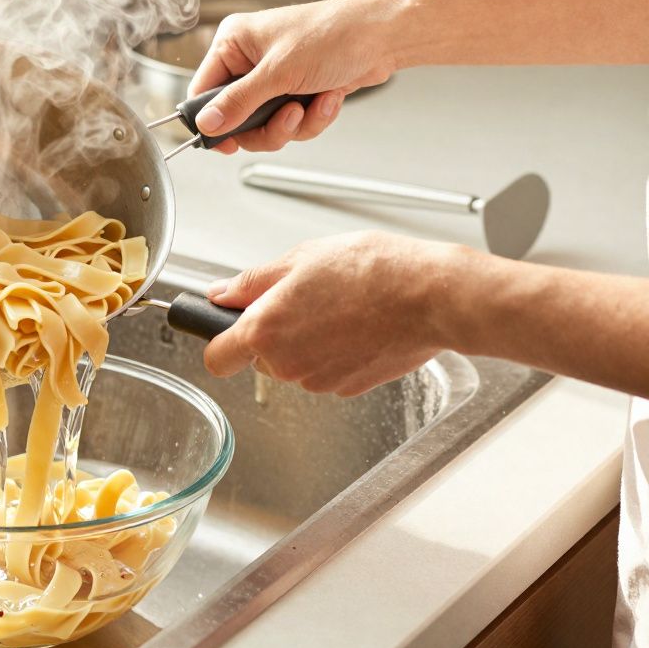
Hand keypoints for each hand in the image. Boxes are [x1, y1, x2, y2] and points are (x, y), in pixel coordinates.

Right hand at [190, 0, 400, 152]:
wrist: (385, 37)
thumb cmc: (335, 34)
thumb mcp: (279, 72)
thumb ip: (239, 102)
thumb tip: (207, 123)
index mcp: (234, 43)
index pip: (203, 91)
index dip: (213, 120)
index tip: (225, 142)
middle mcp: (251, 61)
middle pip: (236, 117)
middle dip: (266, 126)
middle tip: (286, 118)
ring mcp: (275, 79)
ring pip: (266, 126)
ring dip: (293, 124)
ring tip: (311, 104)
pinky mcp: (297, 91)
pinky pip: (292, 124)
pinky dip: (312, 118)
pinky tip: (327, 99)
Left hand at [202, 232, 467, 395]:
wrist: (433, 297)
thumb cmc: (375, 272)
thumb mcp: (302, 259)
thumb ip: (253, 282)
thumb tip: (221, 294)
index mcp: (265, 330)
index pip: (216, 358)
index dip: (218, 342)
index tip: (226, 328)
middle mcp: (286, 364)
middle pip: (260, 359)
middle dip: (274, 334)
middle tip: (305, 299)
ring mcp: (317, 381)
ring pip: (295, 364)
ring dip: (307, 341)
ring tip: (340, 307)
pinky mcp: (348, 388)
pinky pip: (327, 371)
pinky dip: (336, 352)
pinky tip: (358, 325)